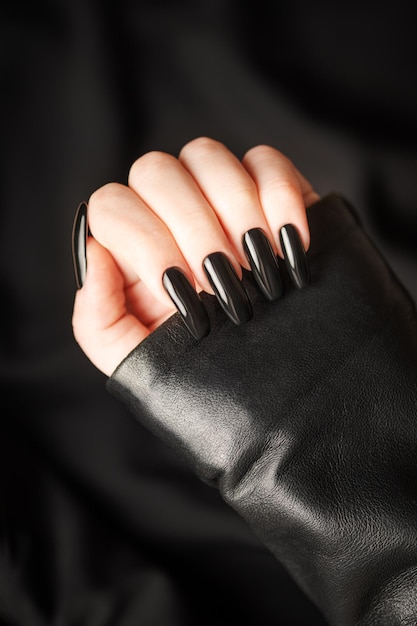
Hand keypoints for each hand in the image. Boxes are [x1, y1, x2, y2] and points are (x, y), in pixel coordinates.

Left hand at [72, 137, 319, 375]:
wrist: (269, 377)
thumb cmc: (200, 366)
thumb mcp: (138, 360)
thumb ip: (98, 319)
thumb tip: (94, 253)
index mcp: (129, 246)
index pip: (113, 206)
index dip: (147, 242)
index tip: (182, 293)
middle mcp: (165, 209)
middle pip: (157, 172)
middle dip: (195, 230)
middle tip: (225, 285)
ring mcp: (215, 192)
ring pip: (207, 156)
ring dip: (236, 212)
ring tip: (259, 270)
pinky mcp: (268, 187)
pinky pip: (267, 160)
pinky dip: (280, 198)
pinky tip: (290, 245)